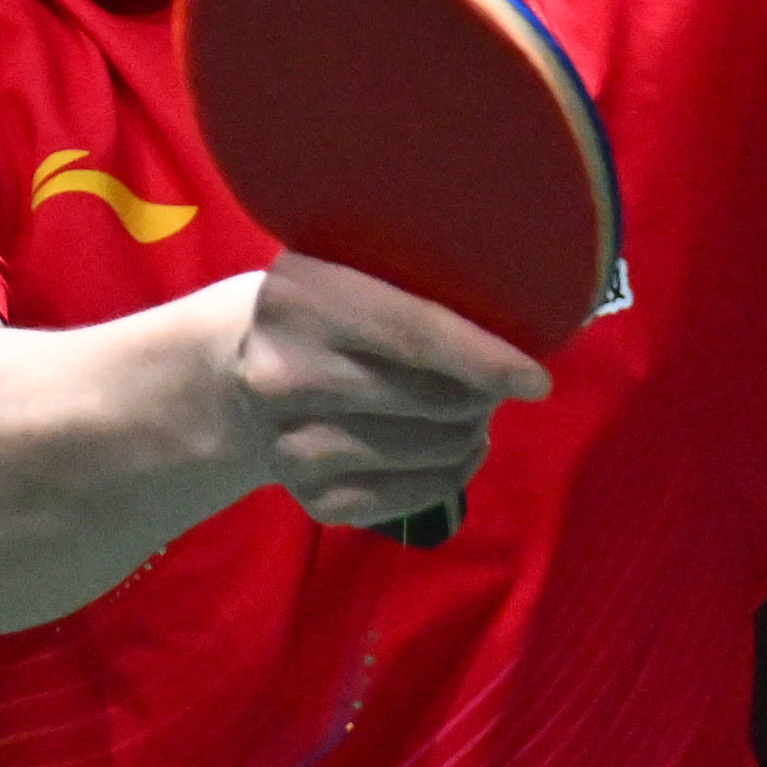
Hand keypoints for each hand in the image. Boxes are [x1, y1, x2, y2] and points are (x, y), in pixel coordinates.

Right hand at [228, 253, 549, 529]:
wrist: (230, 376)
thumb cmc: (322, 311)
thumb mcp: (345, 268)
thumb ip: (413, 283)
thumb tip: (523, 319)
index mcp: (298, 298)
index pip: (414, 333)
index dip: (485, 358)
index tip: (536, 377)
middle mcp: (283, 375)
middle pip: (430, 400)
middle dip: (482, 394)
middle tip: (495, 382)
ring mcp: (291, 445)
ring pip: (429, 450)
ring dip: (470, 433)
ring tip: (469, 410)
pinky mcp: (310, 497)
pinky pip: (414, 496)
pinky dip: (451, 473)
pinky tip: (454, 448)